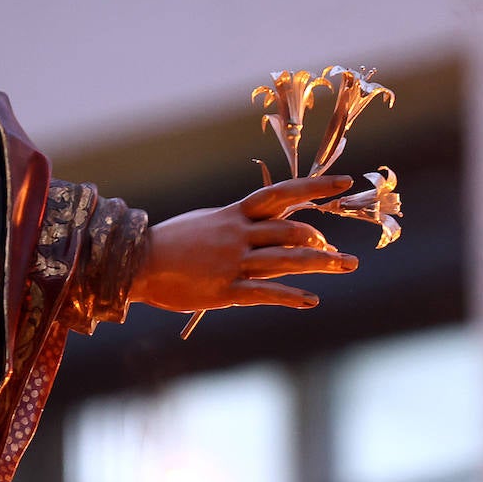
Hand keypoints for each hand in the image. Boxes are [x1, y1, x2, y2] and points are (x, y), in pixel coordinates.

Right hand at [131, 175, 358, 312]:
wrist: (136, 263)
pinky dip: (291, 296)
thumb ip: (242, 222)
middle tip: (343, 255)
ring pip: (285, 260)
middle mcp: (238, 235)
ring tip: (346, 265)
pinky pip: (265, 293)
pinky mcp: (224, 290)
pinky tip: (311, 299)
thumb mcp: (210, 222)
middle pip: (292, 231)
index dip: (315, 188)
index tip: (345, 182)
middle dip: (322, 241)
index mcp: (235, 214)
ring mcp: (232, 262)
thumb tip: (274, 222)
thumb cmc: (175, 242)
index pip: (282, 194)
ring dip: (321, 263)